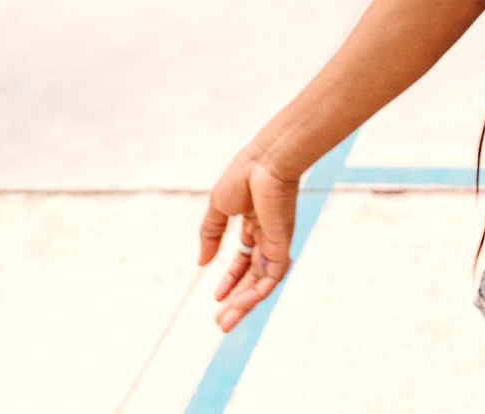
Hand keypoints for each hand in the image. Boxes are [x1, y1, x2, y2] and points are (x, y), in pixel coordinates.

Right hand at [198, 145, 301, 330]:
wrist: (266, 162)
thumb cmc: (243, 176)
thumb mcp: (218, 207)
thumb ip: (210, 234)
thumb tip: (202, 262)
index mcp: (253, 223)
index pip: (244, 259)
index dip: (231, 278)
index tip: (217, 296)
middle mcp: (267, 236)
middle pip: (252, 275)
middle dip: (236, 299)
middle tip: (221, 322)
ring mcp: (275, 241)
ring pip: (261, 281)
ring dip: (243, 303)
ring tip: (226, 323)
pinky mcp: (282, 244)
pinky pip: (272, 276)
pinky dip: (257, 293)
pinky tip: (241, 305)